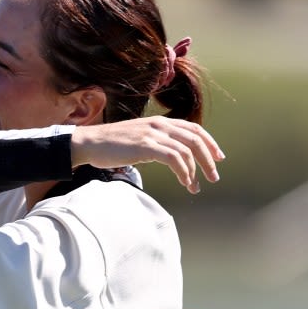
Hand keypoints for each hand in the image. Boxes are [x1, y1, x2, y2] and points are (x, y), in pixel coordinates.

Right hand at [70, 117, 223, 193]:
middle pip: (195, 139)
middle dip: (208, 159)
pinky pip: (174, 158)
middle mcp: (160, 125)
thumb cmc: (110, 145)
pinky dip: (183, 171)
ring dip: (195, 171)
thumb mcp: (138, 139)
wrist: (89, 142)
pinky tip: (184, 182)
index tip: (218, 157)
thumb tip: (169, 156)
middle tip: (213, 176)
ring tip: (195, 186)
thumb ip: (155, 143)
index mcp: (159, 122)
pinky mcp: (146, 146)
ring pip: (187, 150)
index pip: (193, 129)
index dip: (209, 143)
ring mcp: (153, 134)